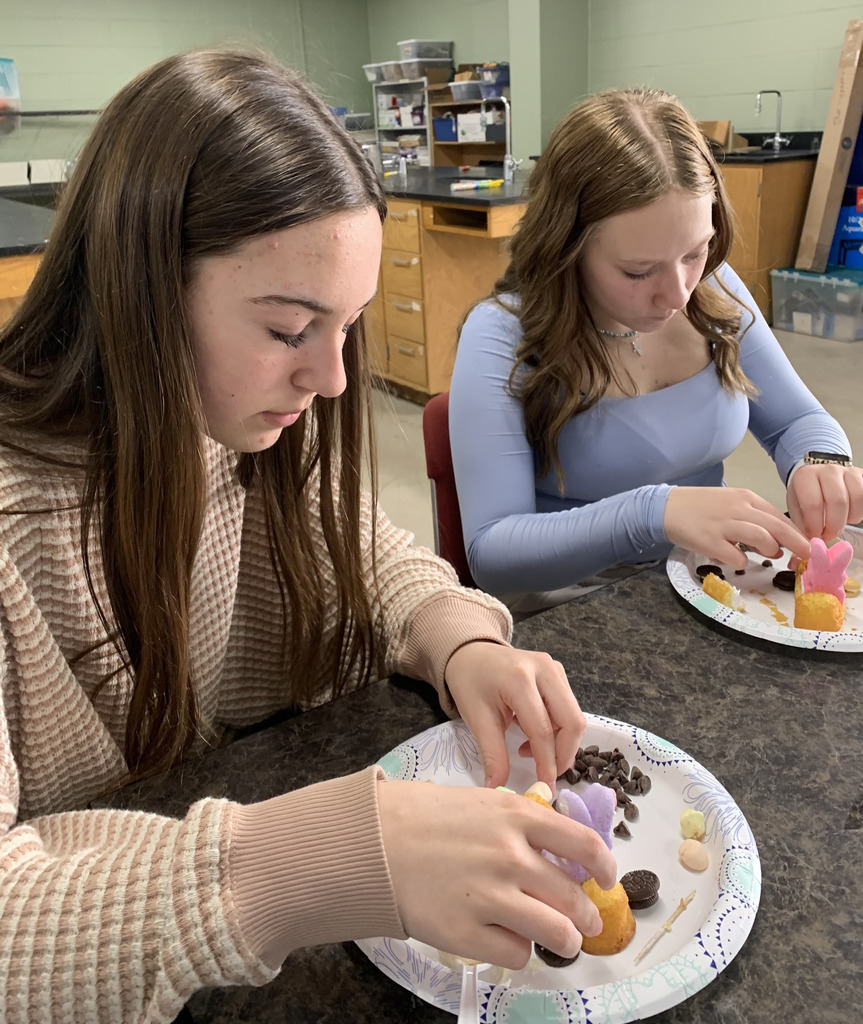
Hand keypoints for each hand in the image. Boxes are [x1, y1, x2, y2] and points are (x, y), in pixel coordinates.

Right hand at [377, 779, 616, 968]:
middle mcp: (511, 856)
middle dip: (587, 916)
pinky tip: (508, 939)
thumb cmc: (424, 817)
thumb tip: (557, 849)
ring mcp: (491, 896)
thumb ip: (521, 822)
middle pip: (574, 896)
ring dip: (565, 940)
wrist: (373, 841)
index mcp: (517, 816)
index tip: (607, 878)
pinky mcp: (467, 933)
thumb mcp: (481, 801)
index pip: (584, 845)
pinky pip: (517, 953)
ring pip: (556, 932)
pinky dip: (520, 950)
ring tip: (561, 941)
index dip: (605, 866)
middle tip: (586, 922)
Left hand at [443, 642, 583, 790]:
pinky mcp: (558, 672)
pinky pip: (569, 707)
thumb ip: (493, 755)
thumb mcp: (477, 719)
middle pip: (572, 721)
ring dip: (561, 742)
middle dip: (564, 754)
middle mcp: (544, 669)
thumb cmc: (470, 683)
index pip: (542, 729)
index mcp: (519, 679)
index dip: (547, 762)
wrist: (471, 653)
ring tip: (532, 752)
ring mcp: (554, 668)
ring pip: (574, 715)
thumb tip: (497, 790)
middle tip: (548, 774)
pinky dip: (558, 728)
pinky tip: (534, 735)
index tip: (545, 787)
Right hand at [664, 486, 808, 569]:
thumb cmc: (700, 507)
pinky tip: (735, 559)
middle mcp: (737, 509)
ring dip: (770, 550)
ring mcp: (723, 525)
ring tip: (767, 554)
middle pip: (777, 527)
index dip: (797, 533)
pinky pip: (737, 557)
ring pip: (762, 538)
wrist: (666, 507)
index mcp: (745, 498)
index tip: (807, 545)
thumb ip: (754, 518)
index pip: (779, 516)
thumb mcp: (730, 503)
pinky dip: (741, 562)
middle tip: (807, 555)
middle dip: (797, 543)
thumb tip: (777, 543)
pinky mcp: (710, 542)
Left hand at [786, 464, 862, 541]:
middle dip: (834, 525)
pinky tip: (850, 516)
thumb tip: (813, 544)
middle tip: (828, 535)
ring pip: (857, 497)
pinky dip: (860, 511)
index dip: (815, 525)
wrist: (816, 479)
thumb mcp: (797, 508)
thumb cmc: (806, 495)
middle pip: (838, 501)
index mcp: (806, 476)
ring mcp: (848, 471)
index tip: (815, 536)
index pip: (812, 503)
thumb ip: (803, 524)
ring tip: (839, 523)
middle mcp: (828, 470)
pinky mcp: (862, 476)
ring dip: (850, 518)